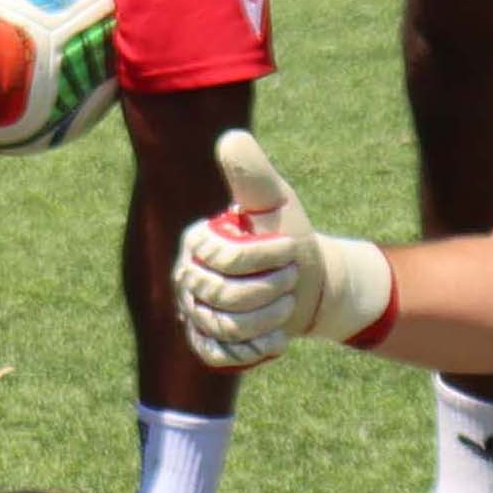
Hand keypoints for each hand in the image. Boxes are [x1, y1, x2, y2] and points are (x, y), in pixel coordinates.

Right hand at [168, 129, 392, 370]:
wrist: (305, 282)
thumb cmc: (287, 235)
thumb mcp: (274, 200)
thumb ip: (251, 173)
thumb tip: (230, 138)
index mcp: (196, 243)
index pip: (223, 259)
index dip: (262, 258)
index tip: (291, 248)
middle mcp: (187, 278)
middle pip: (223, 297)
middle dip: (268, 291)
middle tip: (292, 280)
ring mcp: (193, 312)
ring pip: (223, 327)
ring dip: (265, 320)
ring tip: (287, 308)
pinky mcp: (206, 342)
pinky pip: (218, 354)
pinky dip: (251, 351)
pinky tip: (276, 339)